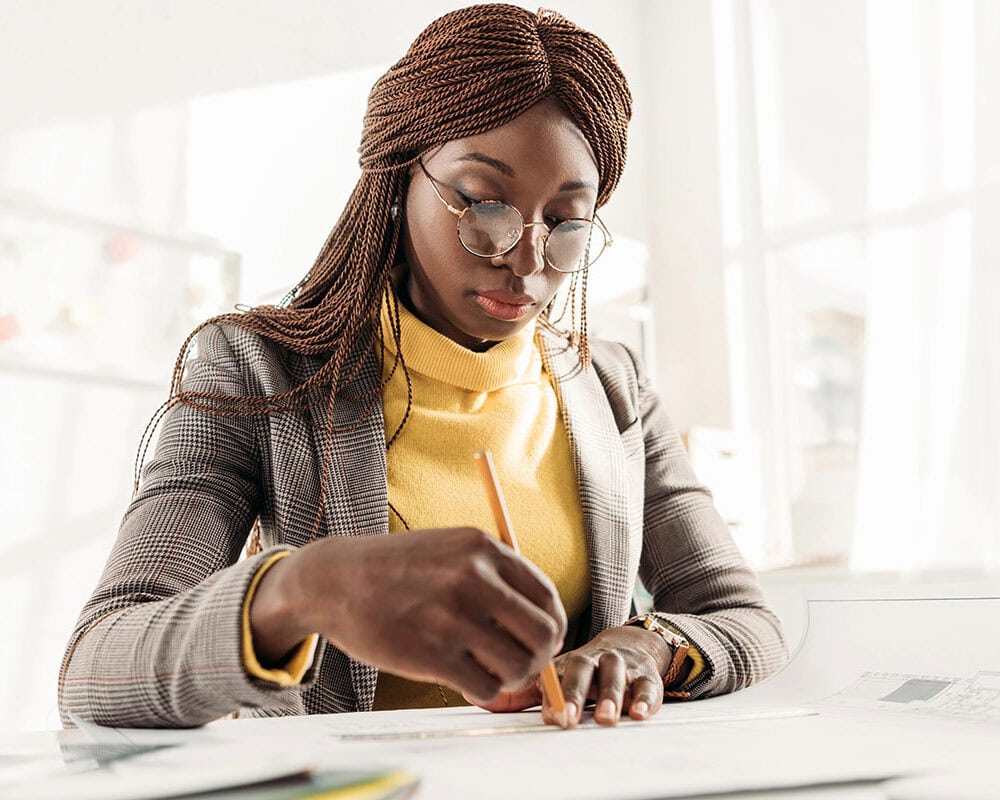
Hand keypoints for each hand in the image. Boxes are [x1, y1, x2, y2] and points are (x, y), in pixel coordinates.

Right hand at [249, 528, 566, 703]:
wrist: (336, 580)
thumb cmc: (399, 569)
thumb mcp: (451, 549)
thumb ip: (495, 576)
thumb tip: (543, 623)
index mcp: (484, 549)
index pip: (547, 597)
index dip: (552, 626)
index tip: (542, 640)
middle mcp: (474, 579)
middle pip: (543, 634)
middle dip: (540, 657)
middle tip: (521, 663)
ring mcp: (452, 617)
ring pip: (519, 666)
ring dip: (511, 678)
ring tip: (490, 671)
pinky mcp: (432, 655)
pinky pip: (486, 687)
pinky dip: (483, 691)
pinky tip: (466, 681)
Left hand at [470, 624, 672, 726]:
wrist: (631, 644)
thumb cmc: (585, 667)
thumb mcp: (556, 674)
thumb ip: (521, 690)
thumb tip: (476, 695)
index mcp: (568, 659)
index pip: (556, 672)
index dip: (552, 692)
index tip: (547, 714)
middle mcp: (593, 657)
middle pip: (583, 670)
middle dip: (576, 694)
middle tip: (567, 718)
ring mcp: (620, 665)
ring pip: (616, 675)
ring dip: (611, 696)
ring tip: (607, 718)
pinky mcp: (647, 674)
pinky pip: (649, 684)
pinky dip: (645, 698)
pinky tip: (640, 713)